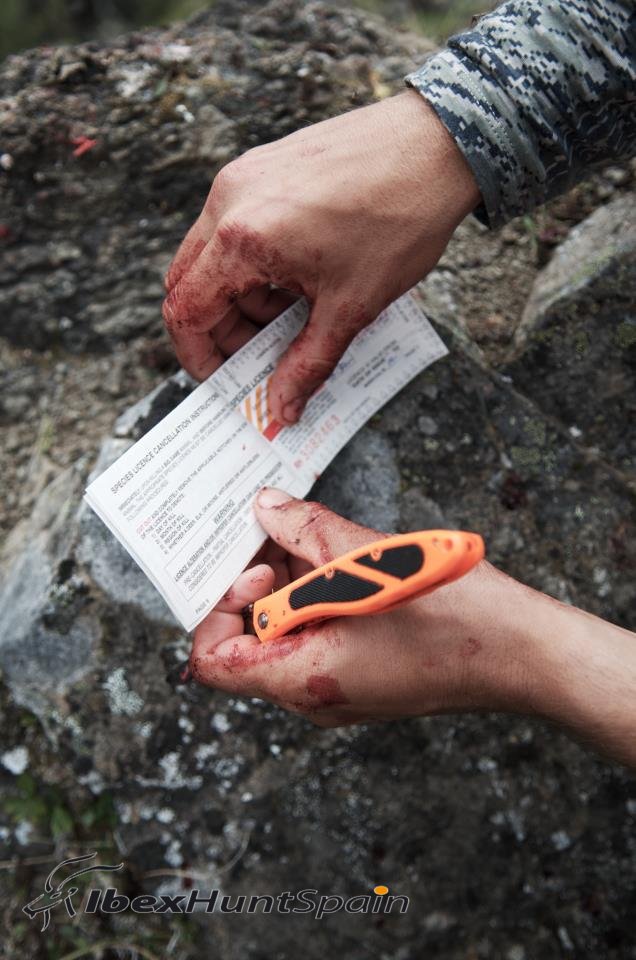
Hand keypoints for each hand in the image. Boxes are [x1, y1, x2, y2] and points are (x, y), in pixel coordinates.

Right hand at [162, 91, 479, 423]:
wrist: (438, 145)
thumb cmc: (400, 218)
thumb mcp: (351, 307)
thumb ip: (307, 364)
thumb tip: (281, 409)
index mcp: (243, 238)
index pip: (186, 310)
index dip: (199, 356)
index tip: (225, 379)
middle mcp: (230, 199)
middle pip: (188, 283)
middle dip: (220, 329)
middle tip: (262, 356)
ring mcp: (244, 176)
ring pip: (212, 255)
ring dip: (240, 297)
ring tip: (293, 316)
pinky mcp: (263, 165)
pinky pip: (235, 225)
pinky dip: (253, 263)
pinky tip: (299, 278)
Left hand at [190, 489, 535, 727]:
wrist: (524, 656)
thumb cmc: (453, 620)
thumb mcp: (369, 562)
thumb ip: (306, 531)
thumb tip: (265, 507)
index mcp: (302, 680)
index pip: (213, 659)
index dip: (217, 605)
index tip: (255, 563)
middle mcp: (312, 696)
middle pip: (250, 639)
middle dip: (257, 580)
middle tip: (279, 531)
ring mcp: (339, 689)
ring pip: (288, 634)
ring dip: (293, 582)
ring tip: (317, 537)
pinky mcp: (363, 674)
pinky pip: (319, 636)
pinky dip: (320, 596)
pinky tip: (345, 557)